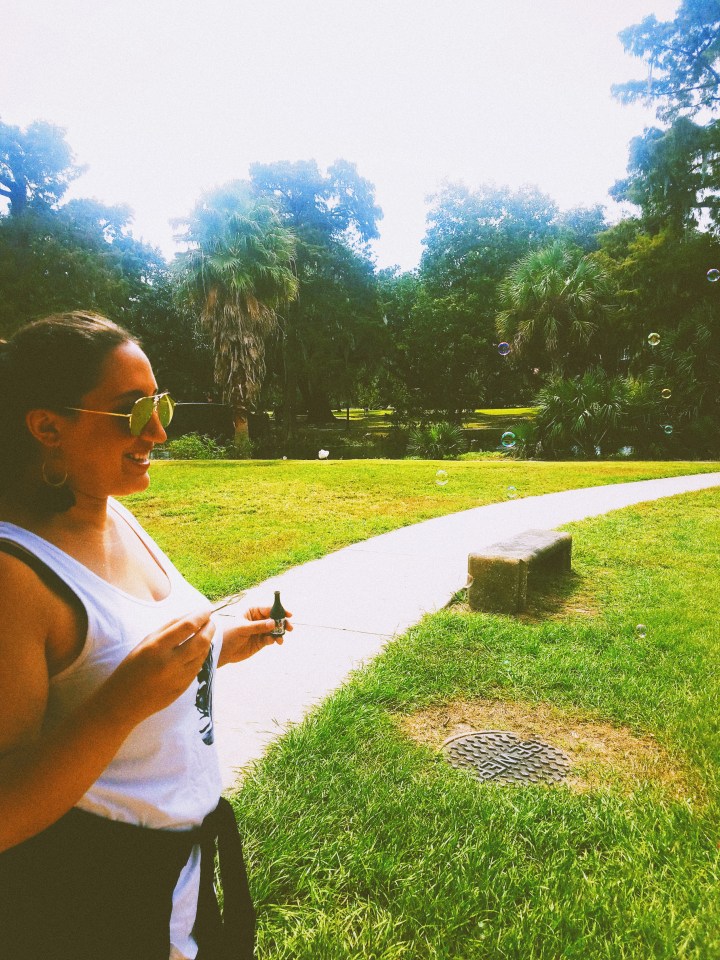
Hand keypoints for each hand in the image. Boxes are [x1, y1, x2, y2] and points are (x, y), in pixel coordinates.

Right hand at [103, 609, 215, 726]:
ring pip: (203, 654)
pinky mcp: (182, 688)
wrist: (123, 702)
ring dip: (207, 641)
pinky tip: (198, 650)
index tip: (207, 609)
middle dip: (210, 627)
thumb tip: (191, 615)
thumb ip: (168, 628)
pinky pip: (198, 667)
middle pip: (202, 640)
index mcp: (156, 647)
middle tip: (210, 621)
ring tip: (205, 633)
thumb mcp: (145, 643)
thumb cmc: (131, 668)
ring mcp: (178, 677)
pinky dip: (201, 656)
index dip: (201, 615)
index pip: (188, 625)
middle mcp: (169, 662)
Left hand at [218, 606, 293, 665]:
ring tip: (281, 639)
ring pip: (275, 630)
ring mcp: (260, 631)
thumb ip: (258, 626)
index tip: (288, 614)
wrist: (222, 651)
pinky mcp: (261, 641)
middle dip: (282, 623)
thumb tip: (273, 622)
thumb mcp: (243, 629)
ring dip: (280, 633)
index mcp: (252, 612)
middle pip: (274, 619)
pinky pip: (271, 638)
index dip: (279, 610)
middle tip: (290, 627)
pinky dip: (275, 640)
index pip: (268, 609)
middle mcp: (258, 620)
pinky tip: (274, 642)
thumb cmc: (229, 635)